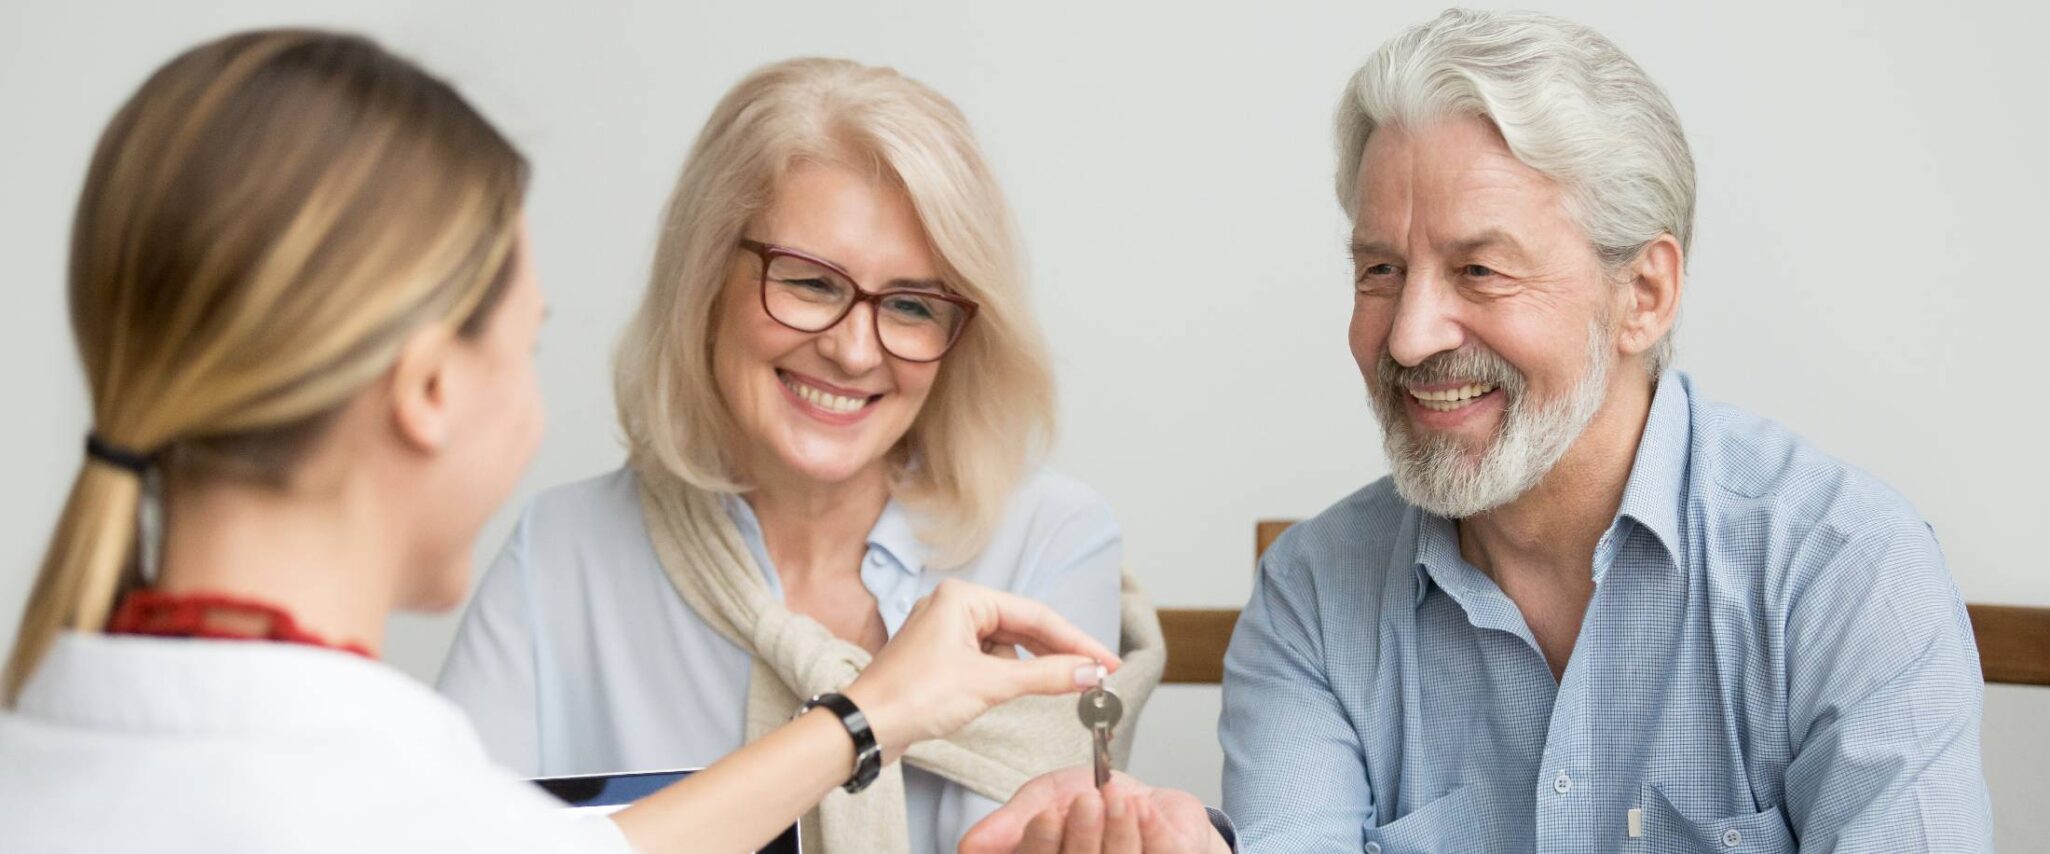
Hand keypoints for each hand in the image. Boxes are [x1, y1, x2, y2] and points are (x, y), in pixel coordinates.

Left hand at [842, 580, 1118, 760]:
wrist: (865, 727)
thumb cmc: (914, 696)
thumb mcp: (989, 684)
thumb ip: (1045, 675)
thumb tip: (1090, 672)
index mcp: (963, 597)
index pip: (1035, 614)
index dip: (1076, 640)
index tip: (1107, 661)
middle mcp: (954, 606)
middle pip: (1023, 626)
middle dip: (1058, 652)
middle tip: (1096, 675)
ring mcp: (946, 632)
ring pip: (1007, 644)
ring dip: (1033, 665)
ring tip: (1064, 684)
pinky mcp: (942, 657)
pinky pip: (988, 659)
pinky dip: (1009, 674)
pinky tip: (1021, 688)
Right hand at [959, 766, 1228, 853]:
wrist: (1144, 801)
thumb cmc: (1091, 802)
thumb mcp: (1043, 799)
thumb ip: (1010, 822)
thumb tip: (968, 847)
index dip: (1040, 844)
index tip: (1046, 814)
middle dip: (1083, 834)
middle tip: (1087, 799)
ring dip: (1118, 827)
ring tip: (1117, 794)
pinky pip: (1162, 852)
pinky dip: (1151, 828)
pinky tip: (1143, 806)